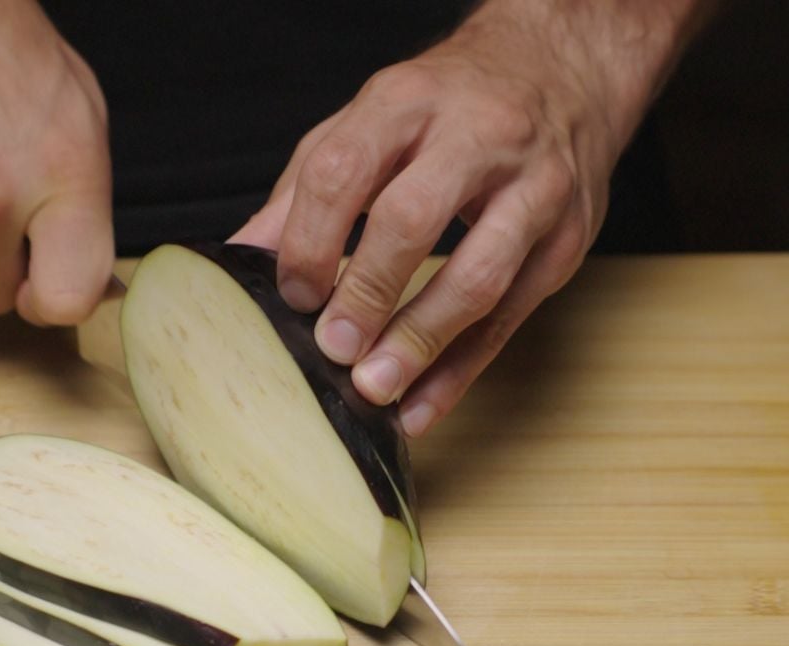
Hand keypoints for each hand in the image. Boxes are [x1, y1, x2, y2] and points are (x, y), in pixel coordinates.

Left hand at [234, 0, 712, 434]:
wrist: (565, 72)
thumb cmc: (454, 105)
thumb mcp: (373, 121)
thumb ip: (308, 188)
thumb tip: (245, 256)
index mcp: (409, 102)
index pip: (344, 169)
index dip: (311, 239)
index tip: (294, 295)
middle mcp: (478, 136)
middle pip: (413, 220)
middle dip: (367, 292)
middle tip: (334, 347)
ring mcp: (534, 190)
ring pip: (478, 276)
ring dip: (420, 341)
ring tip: (375, 386)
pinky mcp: (565, 242)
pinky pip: (509, 321)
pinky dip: (460, 373)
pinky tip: (420, 406)